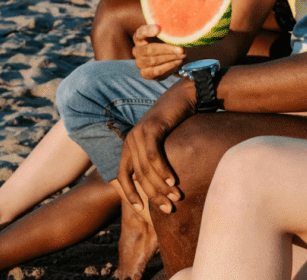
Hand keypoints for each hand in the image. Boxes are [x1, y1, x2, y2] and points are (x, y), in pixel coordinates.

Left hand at [116, 80, 195, 212]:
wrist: (184, 96)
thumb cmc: (176, 123)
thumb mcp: (161, 143)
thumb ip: (154, 160)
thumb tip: (157, 186)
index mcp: (128, 146)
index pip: (122, 176)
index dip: (129, 194)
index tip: (141, 210)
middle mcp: (129, 140)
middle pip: (137, 176)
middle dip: (152, 195)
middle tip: (168, 208)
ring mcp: (138, 133)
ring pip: (145, 168)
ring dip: (160, 186)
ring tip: (175, 196)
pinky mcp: (151, 128)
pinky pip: (154, 155)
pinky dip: (163, 170)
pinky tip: (174, 180)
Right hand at [133, 24, 185, 79]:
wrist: (166, 60)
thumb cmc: (165, 44)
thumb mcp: (165, 36)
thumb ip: (167, 33)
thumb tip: (177, 31)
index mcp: (139, 38)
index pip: (140, 33)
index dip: (148, 30)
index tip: (158, 28)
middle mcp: (137, 50)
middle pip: (149, 49)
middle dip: (167, 49)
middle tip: (181, 49)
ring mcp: (139, 63)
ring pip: (154, 60)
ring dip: (170, 58)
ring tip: (182, 55)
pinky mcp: (145, 74)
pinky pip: (157, 70)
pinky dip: (169, 66)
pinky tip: (178, 62)